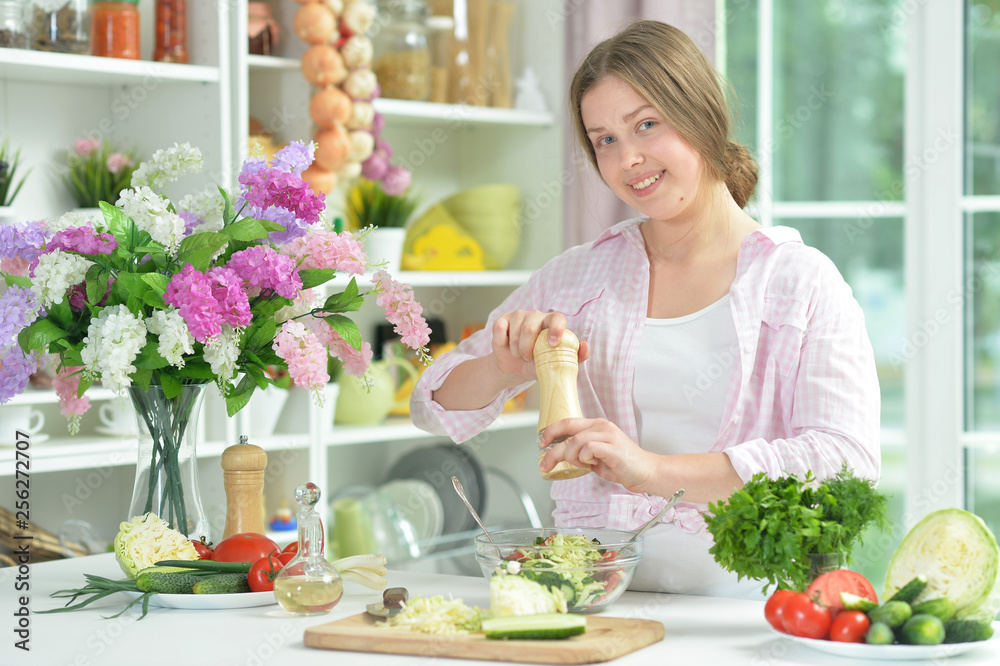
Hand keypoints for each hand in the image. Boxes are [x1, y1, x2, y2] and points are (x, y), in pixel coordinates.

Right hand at [490, 310, 589, 384]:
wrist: (514, 369)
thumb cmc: (538, 363)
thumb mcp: (555, 363)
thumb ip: (573, 356)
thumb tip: (586, 347)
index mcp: (551, 323)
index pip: (557, 318)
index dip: (556, 329)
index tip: (552, 344)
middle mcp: (535, 315)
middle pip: (531, 327)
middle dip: (527, 348)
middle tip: (528, 358)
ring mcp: (518, 315)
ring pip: (516, 332)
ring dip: (516, 349)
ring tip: (519, 354)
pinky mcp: (502, 320)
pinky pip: (501, 330)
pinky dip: (502, 344)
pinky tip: (507, 347)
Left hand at [538, 418, 653, 491]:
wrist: (645, 472)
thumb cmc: (621, 465)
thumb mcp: (595, 456)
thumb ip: (580, 452)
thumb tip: (559, 455)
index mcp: (596, 425)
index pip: (568, 422)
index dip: (551, 431)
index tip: (541, 444)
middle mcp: (601, 426)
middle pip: (568, 432)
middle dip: (552, 451)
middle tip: (545, 465)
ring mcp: (608, 435)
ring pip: (576, 442)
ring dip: (572, 457)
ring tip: (582, 466)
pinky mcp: (613, 448)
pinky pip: (589, 449)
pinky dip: (585, 459)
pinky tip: (592, 464)